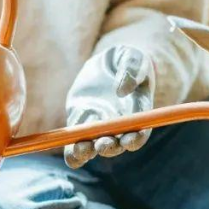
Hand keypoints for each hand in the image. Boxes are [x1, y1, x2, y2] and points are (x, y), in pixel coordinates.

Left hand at [64, 46, 154, 168]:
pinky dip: (72, 151)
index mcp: (137, 114)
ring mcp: (98, 126)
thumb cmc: (126, 58)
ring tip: (82, 148)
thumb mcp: (131, 56)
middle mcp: (118, 126)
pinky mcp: (79, 123)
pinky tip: (70, 151)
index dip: (135, 139)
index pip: (139, 133)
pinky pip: (75, 141)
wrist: (106, 62)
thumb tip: (121, 90)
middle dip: (110, 146)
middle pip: (116, 144)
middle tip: (103, 144)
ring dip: (88, 151)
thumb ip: (131, 70)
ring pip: (94, 147)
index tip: (129, 139)